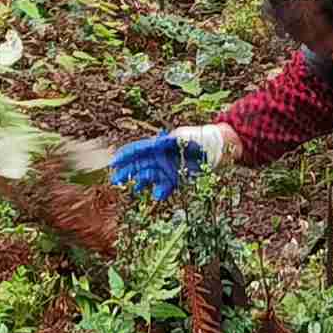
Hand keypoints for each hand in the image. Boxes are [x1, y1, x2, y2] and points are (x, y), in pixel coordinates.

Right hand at [105, 123, 232, 203]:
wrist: (219, 147)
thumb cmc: (200, 138)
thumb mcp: (184, 138)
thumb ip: (170, 142)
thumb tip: (158, 142)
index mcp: (160, 145)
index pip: (138, 150)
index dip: (126, 155)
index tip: (114, 162)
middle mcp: (161, 157)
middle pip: (140, 164)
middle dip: (128, 172)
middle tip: (116, 181)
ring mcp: (168, 168)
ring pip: (150, 176)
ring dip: (142, 182)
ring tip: (135, 189)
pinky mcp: (177, 178)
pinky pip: (165, 186)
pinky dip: (161, 191)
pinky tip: (158, 194)